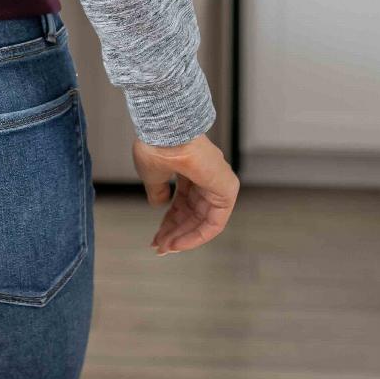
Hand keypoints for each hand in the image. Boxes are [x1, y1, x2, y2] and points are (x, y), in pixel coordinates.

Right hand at [132, 133, 238, 254]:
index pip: (183, 202)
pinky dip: (198, 235)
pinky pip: (215, 221)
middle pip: (192, 213)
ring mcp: (218, 182)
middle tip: (159, 246)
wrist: (165, 131)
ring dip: (183, 236)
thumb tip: (159, 203)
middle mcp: (206, 176)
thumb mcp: (152, 175)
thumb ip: (158, 191)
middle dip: (174, 231)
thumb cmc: (157, 144)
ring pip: (203, 219)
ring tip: (165, 247)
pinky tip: (179, 242)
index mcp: (189, 169)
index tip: (158, 236)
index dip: (169, 221)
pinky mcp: (227, 189)